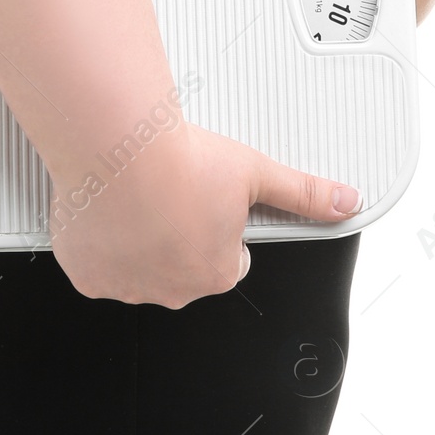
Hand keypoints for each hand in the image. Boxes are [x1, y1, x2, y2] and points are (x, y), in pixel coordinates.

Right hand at [46, 120, 360, 307]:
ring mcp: (128, 285)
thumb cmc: (178, 159)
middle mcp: (173, 288)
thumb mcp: (256, 171)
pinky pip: (98, 266)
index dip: (218, 225)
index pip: (227, 259)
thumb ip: (304, 193)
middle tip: (168, 191)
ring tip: (137, 194)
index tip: (203, 198)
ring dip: (138, 239)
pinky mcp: (89, 276)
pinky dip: (102, 243)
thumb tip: (346, 202)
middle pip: (181, 265)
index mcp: (217, 271)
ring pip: (138, 267)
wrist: (116, 145)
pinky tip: (109, 209)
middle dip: (177, 234)